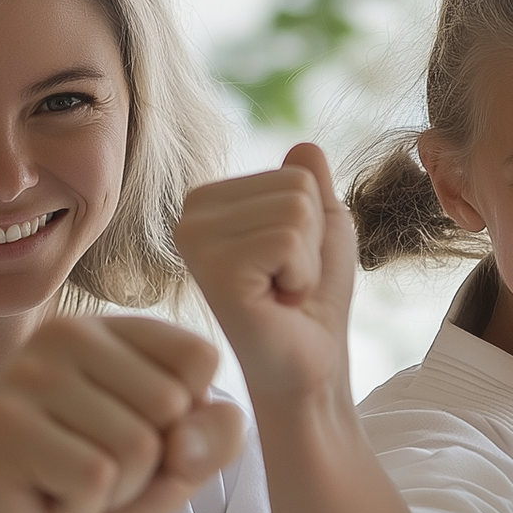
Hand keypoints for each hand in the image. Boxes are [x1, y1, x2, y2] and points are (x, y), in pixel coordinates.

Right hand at [0, 314, 243, 512]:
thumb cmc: (89, 490)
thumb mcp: (175, 466)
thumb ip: (214, 439)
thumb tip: (213, 420)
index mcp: (109, 330)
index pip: (199, 356)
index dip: (187, 421)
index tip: (134, 435)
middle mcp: (64, 335)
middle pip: (171, 404)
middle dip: (149, 465)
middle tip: (95, 471)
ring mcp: (28, 374)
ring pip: (137, 446)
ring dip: (115, 492)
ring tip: (70, 485)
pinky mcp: (5, 424)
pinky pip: (96, 478)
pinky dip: (84, 508)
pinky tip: (48, 498)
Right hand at [176, 143, 355, 411]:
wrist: (309, 367)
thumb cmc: (312, 303)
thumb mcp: (322, 229)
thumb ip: (312, 184)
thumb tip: (304, 146)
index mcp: (209, 199)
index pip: (297, 170)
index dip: (314, 223)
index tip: (288, 265)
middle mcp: (190, 214)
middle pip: (297, 187)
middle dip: (313, 242)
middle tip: (287, 283)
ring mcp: (196, 241)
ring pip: (297, 212)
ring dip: (307, 263)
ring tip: (281, 293)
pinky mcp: (215, 271)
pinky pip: (290, 241)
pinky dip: (301, 278)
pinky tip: (276, 305)